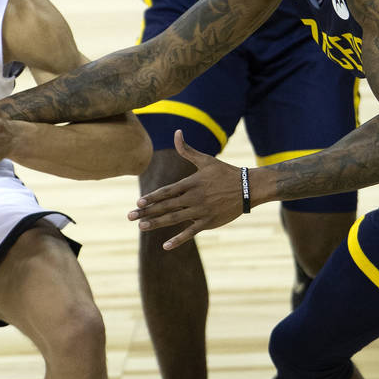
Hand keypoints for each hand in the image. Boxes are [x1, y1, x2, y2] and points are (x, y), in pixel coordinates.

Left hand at [127, 130, 245, 249]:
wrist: (249, 188)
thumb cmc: (225, 173)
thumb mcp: (206, 160)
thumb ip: (187, 150)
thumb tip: (177, 132)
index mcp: (191, 183)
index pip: (167, 191)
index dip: (152, 197)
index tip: (138, 203)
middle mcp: (194, 197)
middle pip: (166, 205)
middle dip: (147, 211)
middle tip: (130, 217)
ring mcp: (201, 210)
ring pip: (175, 218)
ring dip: (157, 223)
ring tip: (141, 227)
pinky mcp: (209, 222)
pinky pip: (190, 232)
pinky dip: (178, 239)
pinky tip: (165, 246)